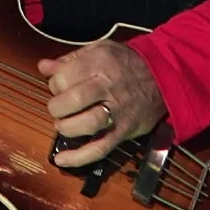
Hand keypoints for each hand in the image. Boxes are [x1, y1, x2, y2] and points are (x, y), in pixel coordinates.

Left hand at [38, 39, 168, 167]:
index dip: (55, 83)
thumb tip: (44, 67)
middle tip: (58, 107)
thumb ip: (71, 59)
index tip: (59, 86)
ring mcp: (118, 111)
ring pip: (87, 124)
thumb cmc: (127, 63)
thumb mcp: (101, 49)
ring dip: (66, 127)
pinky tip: (61, 160)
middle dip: (57, 106)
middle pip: (74, 99)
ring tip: (63, 125)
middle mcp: (109, 86)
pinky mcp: (124, 131)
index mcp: (101, 62)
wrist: (164, 77)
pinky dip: (79, 157)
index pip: (65, 75)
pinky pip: (101, 148)